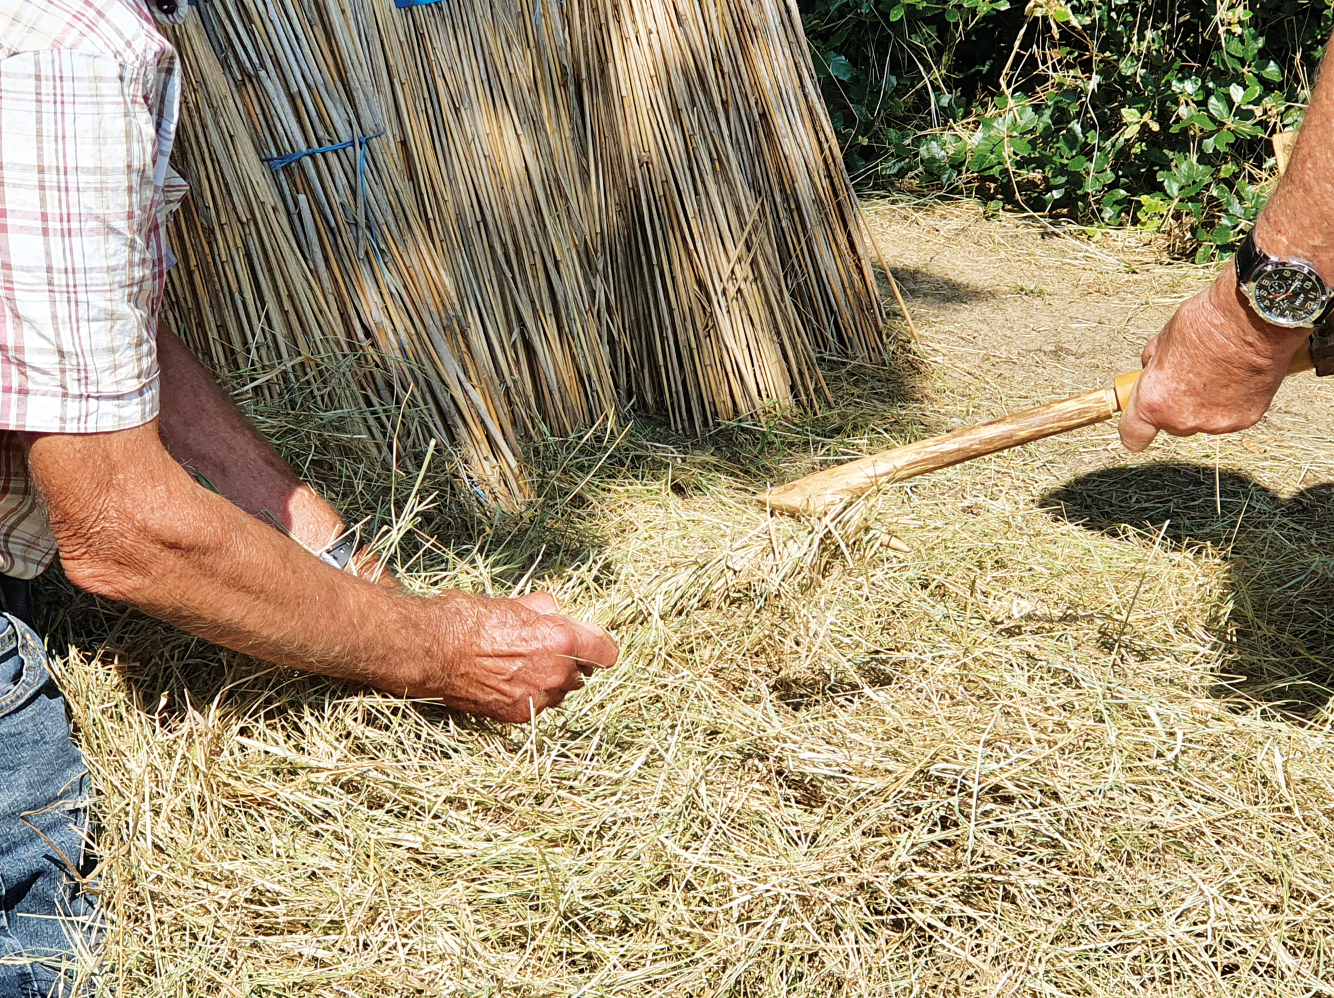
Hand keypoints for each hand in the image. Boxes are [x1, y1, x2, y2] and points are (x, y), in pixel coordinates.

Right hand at [408, 591, 619, 721]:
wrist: (434, 651)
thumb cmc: (469, 621)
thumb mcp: (513, 605)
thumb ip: (542, 611)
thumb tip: (552, 609)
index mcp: (562, 641)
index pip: (606, 652)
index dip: (599, 645)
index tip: (592, 643)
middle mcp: (556, 673)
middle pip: (582, 673)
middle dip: (570, 662)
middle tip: (547, 650)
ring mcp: (538, 698)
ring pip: (560, 692)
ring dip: (551, 681)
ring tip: (524, 666)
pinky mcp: (519, 715)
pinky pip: (537, 705)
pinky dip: (530, 696)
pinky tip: (509, 681)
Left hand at [1119, 266, 1307, 450]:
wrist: (1254, 318)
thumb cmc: (1205, 324)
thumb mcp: (1163, 340)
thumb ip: (1154, 365)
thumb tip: (1151, 370)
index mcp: (1155, 402)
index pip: (1133, 436)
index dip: (1135, 429)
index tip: (1140, 420)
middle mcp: (1183, 420)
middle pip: (1172, 425)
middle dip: (1176, 406)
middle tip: (1189, 377)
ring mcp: (1217, 423)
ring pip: (1203, 420)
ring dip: (1206, 404)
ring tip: (1218, 372)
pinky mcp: (1246, 419)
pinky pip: (1231, 415)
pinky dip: (1233, 401)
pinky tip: (1238, 376)